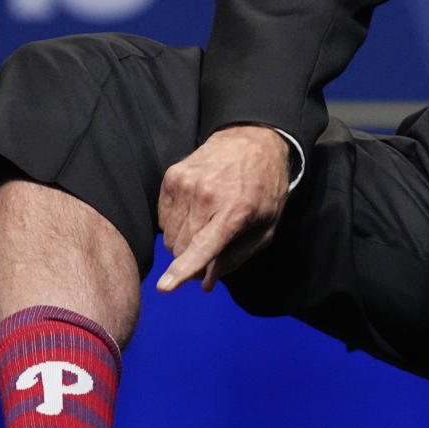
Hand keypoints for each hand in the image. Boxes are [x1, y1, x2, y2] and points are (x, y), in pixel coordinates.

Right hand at [156, 124, 289, 292]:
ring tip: (205, 224)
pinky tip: (194, 211)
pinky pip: (163, 218)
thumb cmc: (263, 187)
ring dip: (183, 241)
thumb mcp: (265, 227)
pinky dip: (175, 224)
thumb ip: (236, 257)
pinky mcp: (171, 177)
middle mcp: (206, 196)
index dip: (182, 270)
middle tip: (210, 249)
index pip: (202, 247)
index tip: (164, 287)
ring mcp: (185, 184)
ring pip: (169, 236)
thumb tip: (205, 282)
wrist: (250, 141)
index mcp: (234, 211)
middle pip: (180, 248)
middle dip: (191, 259)